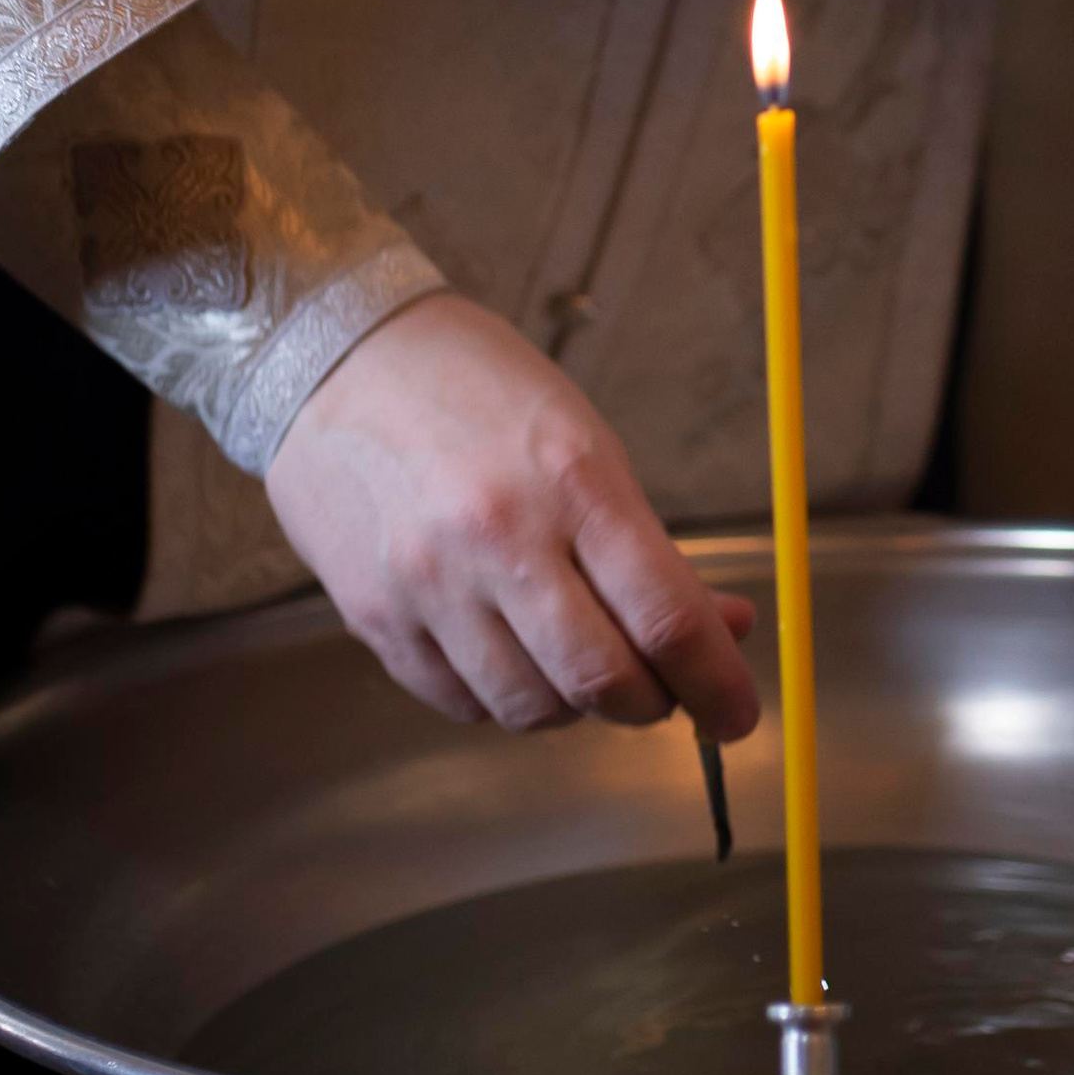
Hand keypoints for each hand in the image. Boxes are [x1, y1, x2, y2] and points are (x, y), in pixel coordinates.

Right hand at [265, 293, 758, 739]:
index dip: (717, 684)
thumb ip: (646, 547)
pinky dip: (504, 698)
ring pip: (531, 710)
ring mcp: (429, 586)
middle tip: (664, 692)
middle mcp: (499, 538)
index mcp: (572, 479)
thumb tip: (721, 630)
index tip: (738, 713)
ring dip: (576, 705)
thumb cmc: (474, 387)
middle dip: (653, 705)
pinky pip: (461, 705)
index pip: (667, 616)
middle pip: (603, 681)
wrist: (336, 361)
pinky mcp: (375, 620)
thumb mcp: (583, 442)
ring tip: (579, 661)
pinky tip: (510, 654)